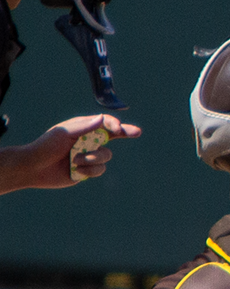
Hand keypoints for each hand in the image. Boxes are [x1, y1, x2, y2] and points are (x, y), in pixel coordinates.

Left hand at [0, 113, 139, 191]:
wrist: (34, 167)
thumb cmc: (45, 146)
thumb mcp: (63, 133)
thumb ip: (84, 127)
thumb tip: (102, 119)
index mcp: (83, 128)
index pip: (104, 123)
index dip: (114, 124)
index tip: (119, 129)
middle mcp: (89, 140)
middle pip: (113, 136)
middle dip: (125, 133)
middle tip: (137, 132)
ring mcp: (89, 155)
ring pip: (106, 156)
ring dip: (92, 158)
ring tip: (75, 159)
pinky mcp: (88, 170)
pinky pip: (99, 170)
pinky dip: (88, 170)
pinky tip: (75, 169)